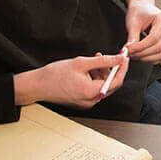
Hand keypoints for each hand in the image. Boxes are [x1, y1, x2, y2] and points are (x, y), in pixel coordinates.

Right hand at [13, 53, 127, 107]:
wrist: (36, 86)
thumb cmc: (55, 74)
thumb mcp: (81, 63)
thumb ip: (103, 60)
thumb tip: (120, 58)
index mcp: (91, 93)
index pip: (117, 81)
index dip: (122, 68)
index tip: (124, 56)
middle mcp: (91, 101)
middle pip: (111, 85)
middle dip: (112, 69)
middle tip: (110, 55)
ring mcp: (86, 103)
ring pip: (102, 86)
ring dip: (102, 72)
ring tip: (94, 59)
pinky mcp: (81, 102)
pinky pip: (94, 89)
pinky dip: (94, 78)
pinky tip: (88, 69)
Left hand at [124, 0, 160, 62]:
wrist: (142, 7)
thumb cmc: (138, 12)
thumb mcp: (132, 23)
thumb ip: (131, 38)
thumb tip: (128, 51)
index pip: (154, 38)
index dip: (140, 47)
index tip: (129, 50)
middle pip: (160, 47)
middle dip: (144, 54)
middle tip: (131, 55)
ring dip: (149, 58)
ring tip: (136, 56)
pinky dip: (153, 58)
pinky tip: (142, 55)